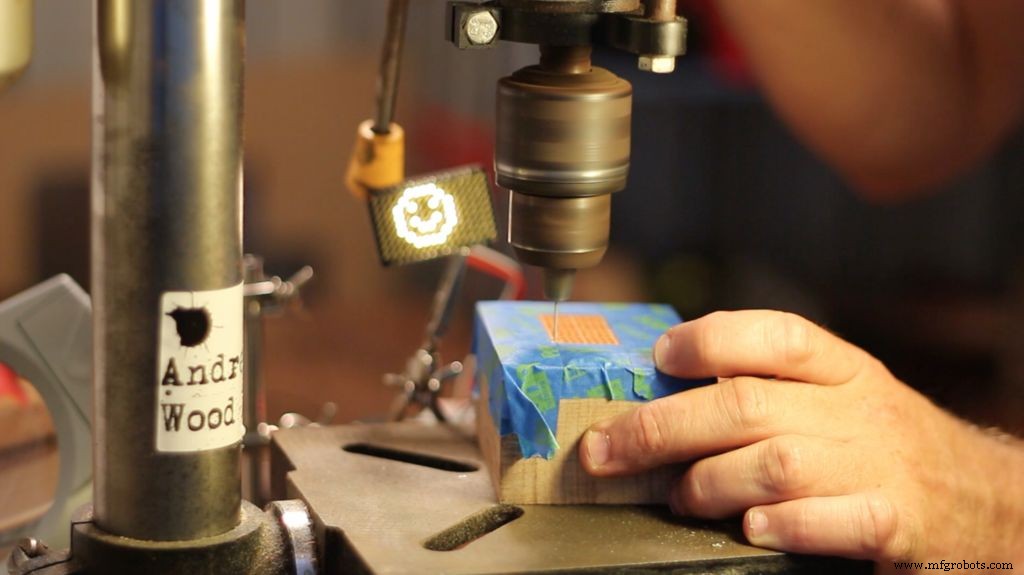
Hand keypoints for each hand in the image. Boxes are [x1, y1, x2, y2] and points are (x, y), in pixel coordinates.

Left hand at [580, 310, 1023, 565]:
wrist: (984, 501)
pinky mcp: (896, 523)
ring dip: (710, 481)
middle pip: (747, 404)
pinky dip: (788, 525)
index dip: (711, 340)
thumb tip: (662, 390)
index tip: (659, 354)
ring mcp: (878, 466)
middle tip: (604, 449)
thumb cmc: (882, 446)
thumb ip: (768, 389)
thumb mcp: (838, 399)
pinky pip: (836, 520)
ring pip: (778, 463)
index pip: (775, 335)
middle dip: (662, 426)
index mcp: (841, 370)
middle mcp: (857, 410)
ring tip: (680, 498)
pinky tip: (753, 529)